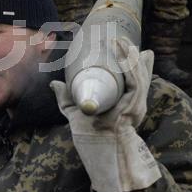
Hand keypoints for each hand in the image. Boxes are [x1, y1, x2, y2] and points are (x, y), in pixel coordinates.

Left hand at [51, 38, 161, 191]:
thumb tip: (54, 84)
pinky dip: (130, 65)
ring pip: (137, 73)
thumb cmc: (91, 138)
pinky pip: (135, 80)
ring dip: (129, 55)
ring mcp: (136, 103)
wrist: (99, 153)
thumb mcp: (75, 114)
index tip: (124, 45)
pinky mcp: (134, 105)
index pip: (131, 78)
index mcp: (124, 103)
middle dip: (132, 54)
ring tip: (120, 40)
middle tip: (122, 38)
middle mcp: (134, 102)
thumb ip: (66, 99)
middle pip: (137, 72)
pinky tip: (124, 52)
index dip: (130, 62)